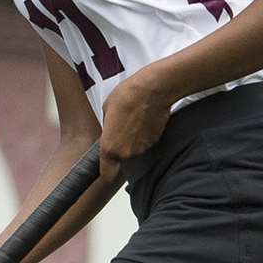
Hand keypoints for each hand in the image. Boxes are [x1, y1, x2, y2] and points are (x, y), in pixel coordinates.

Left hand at [98, 67, 172, 182]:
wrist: (153, 89)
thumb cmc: (127, 96)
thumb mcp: (106, 111)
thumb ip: (107, 129)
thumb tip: (111, 131)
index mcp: (110, 148)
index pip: (107, 173)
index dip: (107, 172)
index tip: (107, 170)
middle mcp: (127, 152)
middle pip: (122, 157)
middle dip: (121, 145)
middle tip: (122, 128)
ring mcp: (143, 147)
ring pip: (134, 149)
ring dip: (133, 139)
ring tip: (134, 120)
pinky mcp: (156, 140)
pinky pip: (145, 141)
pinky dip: (144, 134)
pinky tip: (144, 119)